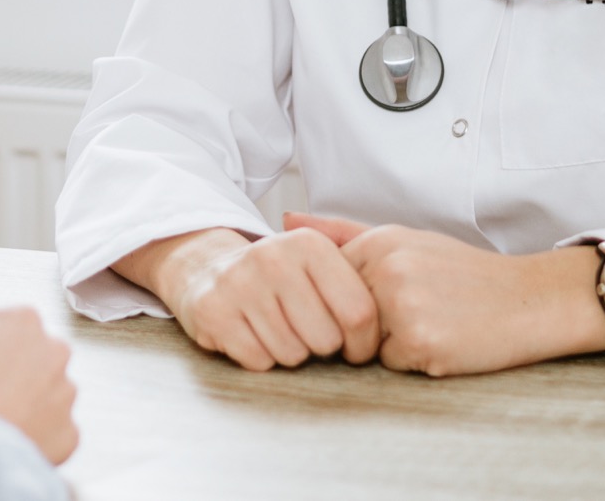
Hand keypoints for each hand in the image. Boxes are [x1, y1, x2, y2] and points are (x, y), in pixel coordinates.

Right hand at [0, 306, 79, 464]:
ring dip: (21, 400)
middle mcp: (54, 351)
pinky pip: (51, 428)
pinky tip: (5, 435)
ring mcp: (65, 392)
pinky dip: (33, 433)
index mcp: (22, 320)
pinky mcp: (69, 431)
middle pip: (24, 356)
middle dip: (2, 370)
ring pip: (42, 391)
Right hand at [111, 225, 381, 370]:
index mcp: (309, 244)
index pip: (360, 312)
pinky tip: (251, 334)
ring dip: (289, 353)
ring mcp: (241, 283)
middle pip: (326, 339)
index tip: (355, 348)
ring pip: (292, 354)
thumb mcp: (316, 261)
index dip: (363, 343)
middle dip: (321, 347)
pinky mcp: (215, 311)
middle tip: (306, 333)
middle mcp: (274, 257)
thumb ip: (357, 281)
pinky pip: (258, 360)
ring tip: (277, 329)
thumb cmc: (277, 275)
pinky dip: (260, 358)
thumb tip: (397, 320)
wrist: (206, 268)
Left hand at [286, 214, 604, 376]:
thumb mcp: (407, 241)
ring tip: (434, 322)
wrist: (529, 299)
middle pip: (343, 317)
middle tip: (420, 311)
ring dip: (392, 345)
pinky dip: (415, 361)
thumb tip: (287, 219)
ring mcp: (402, 304)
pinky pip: (393, 365)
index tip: (389, 297)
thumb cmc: (466, 275)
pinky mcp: (420, 341)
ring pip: (364, 345)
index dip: (352, 300)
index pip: (328, 283)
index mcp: (380, 241)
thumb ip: (342, 233)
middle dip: (369, 325)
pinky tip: (446, 340)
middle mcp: (387, 268)